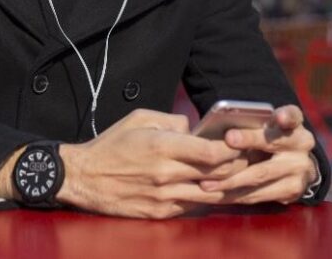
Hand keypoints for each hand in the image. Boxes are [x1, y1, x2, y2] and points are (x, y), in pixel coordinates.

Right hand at [56, 108, 248, 218]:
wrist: (84, 177)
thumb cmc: (111, 144)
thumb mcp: (139, 118)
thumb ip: (172, 120)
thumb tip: (197, 128)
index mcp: (162, 146)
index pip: (212, 152)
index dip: (233, 149)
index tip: (240, 142)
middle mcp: (166, 173)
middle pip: (218, 174)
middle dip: (237, 165)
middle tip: (247, 157)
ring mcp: (164, 196)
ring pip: (211, 194)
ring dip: (227, 185)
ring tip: (236, 175)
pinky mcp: (160, 212)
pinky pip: (194, 206)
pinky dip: (206, 196)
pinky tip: (212, 188)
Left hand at [198, 104, 317, 204]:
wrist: (295, 163)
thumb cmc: (268, 136)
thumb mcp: (267, 123)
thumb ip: (253, 121)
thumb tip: (221, 125)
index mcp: (294, 123)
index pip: (292, 116)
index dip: (286, 116)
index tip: (279, 116)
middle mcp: (302, 145)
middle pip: (271, 143)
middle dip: (248, 140)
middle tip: (227, 139)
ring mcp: (300, 170)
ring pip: (261, 174)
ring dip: (232, 179)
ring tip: (207, 182)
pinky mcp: (293, 190)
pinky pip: (260, 194)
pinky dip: (236, 195)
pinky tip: (216, 194)